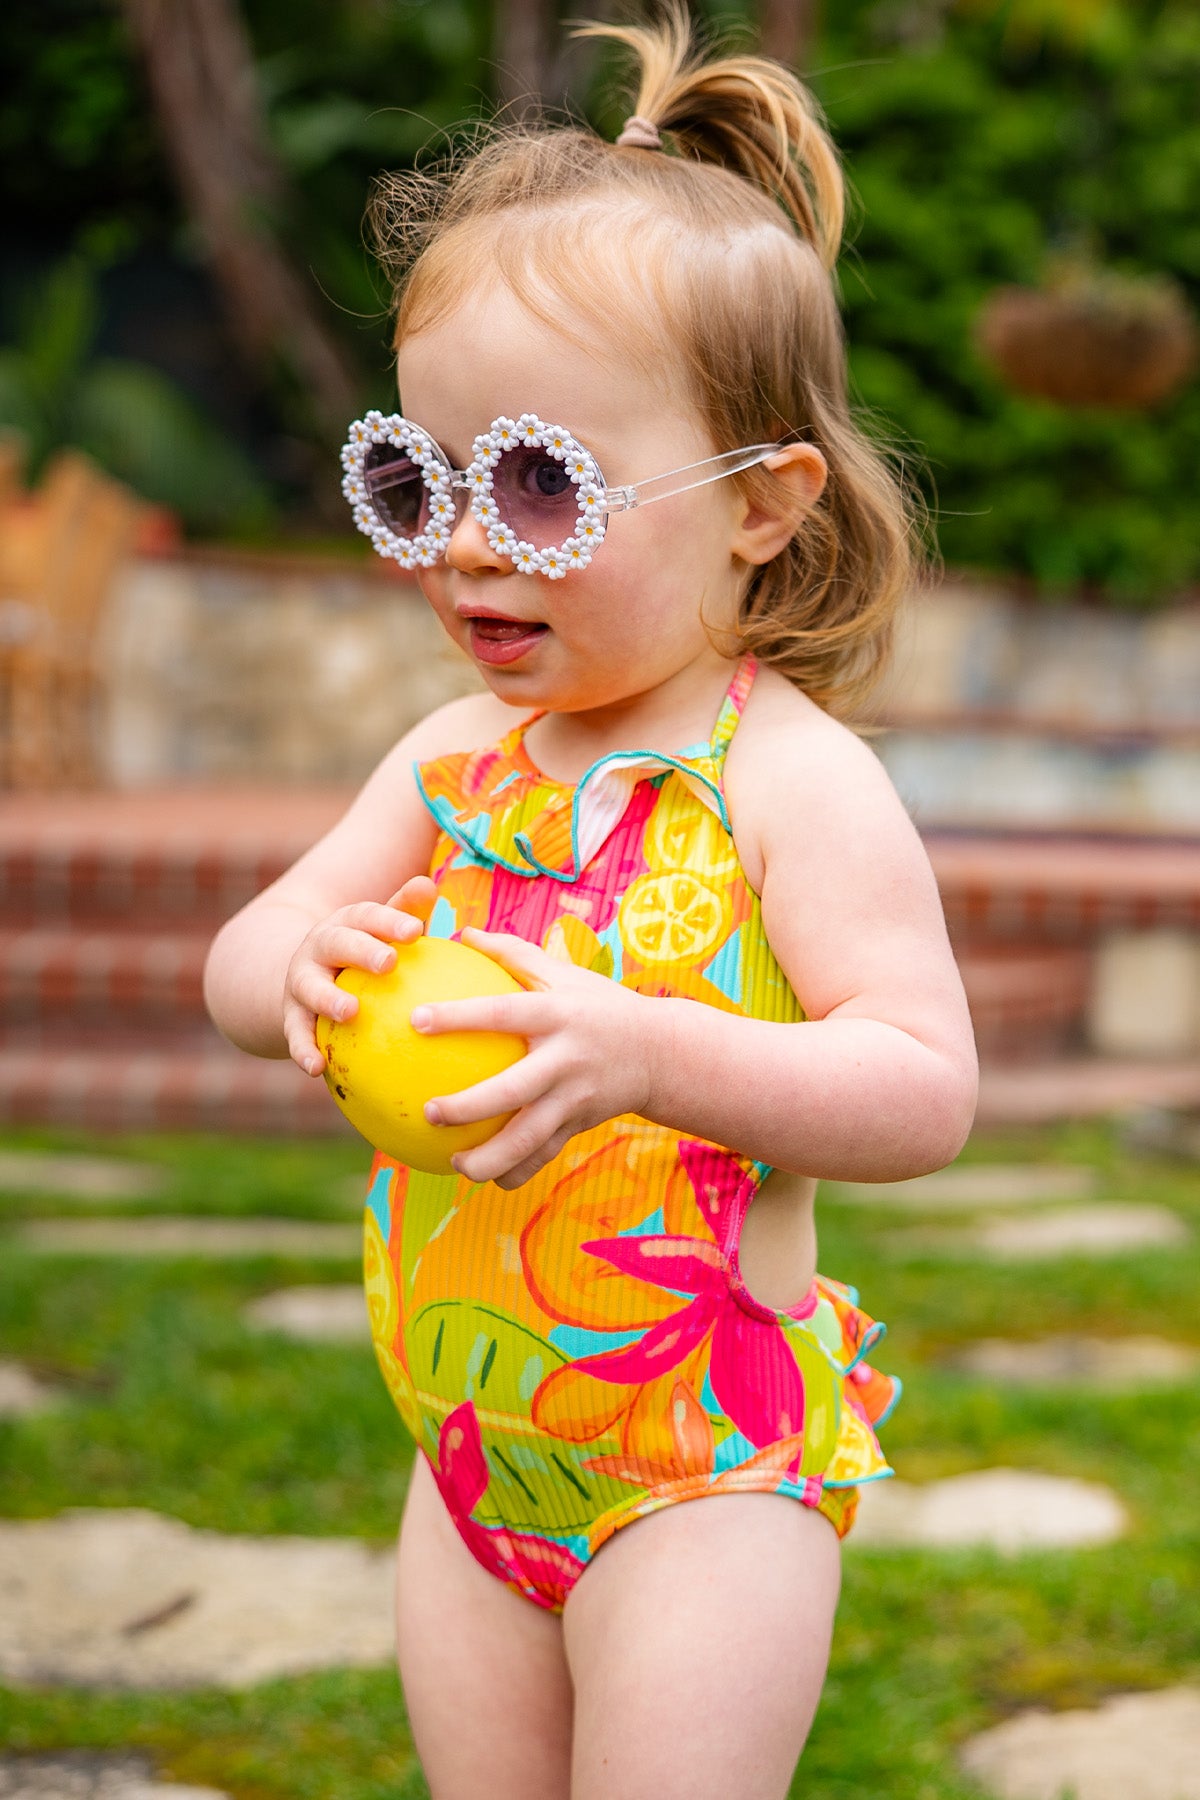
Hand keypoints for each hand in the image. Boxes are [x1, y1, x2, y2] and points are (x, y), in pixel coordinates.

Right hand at [283, 875, 435, 1076]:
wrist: (304, 977)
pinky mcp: (291, 1015)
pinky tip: (316, 1068)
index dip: (390, 921)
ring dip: (327, 998)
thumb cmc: (362, 952)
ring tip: (350, 1011)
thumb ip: (404, 912)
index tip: (415, 931)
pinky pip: (295, 1033)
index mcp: (346, 924)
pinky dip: (303, 1049)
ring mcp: (302, 981)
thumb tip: (430, 884)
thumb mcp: (379, 930)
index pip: (368, 916)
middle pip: (338, 944)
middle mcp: (319, 948)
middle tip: (388, 962)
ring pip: (310, 987)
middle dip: (361, 950)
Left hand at [412, 928, 657, 1189]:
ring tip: (455, 1163)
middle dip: (468, 1106)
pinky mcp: (580, 1124)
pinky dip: (517, 1172)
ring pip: (529, 1137)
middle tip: (429, 1111)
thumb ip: (513, 953)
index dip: (459, 1017)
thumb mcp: (564, 972)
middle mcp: (566, 1059)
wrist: (660, 1052)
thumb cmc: (600, 1005)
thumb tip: (461, 931)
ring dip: (489, 1157)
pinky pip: (545, 1154)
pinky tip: (488, 1179)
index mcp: (557, 1015)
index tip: (416, 1020)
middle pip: (513, 1089)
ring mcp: (575, 1097)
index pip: (502, 1013)